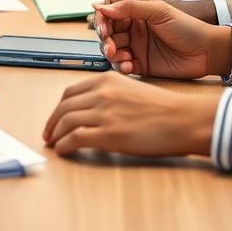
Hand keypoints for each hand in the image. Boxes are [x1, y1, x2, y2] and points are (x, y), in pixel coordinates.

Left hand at [43, 73, 219, 156]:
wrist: (182, 119)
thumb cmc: (163, 108)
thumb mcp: (131, 90)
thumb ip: (110, 94)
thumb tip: (92, 110)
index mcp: (106, 80)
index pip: (70, 92)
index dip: (58, 107)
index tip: (55, 117)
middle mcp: (101, 93)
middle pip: (64, 107)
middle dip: (52, 122)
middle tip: (49, 134)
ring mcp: (104, 113)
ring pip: (66, 122)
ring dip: (55, 134)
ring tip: (54, 144)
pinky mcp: (108, 134)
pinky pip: (75, 138)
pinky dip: (65, 145)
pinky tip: (63, 150)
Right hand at [93, 0, 231, 78]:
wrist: (207, 52)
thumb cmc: (187, 26)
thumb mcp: (159, 11)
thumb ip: (129, 7)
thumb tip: (100, 6)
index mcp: (137, 10)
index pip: (110, 11)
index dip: (102, 18)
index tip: (102, 27)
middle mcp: (134, 27)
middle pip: (107, 31)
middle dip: (104, 38)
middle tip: (109, 45)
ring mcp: (137, 46)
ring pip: (111, 48)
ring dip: (111, 52)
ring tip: (120, 56)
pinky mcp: (141, 63)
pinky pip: (122, 64)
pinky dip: (121, 65)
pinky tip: (129, 65)